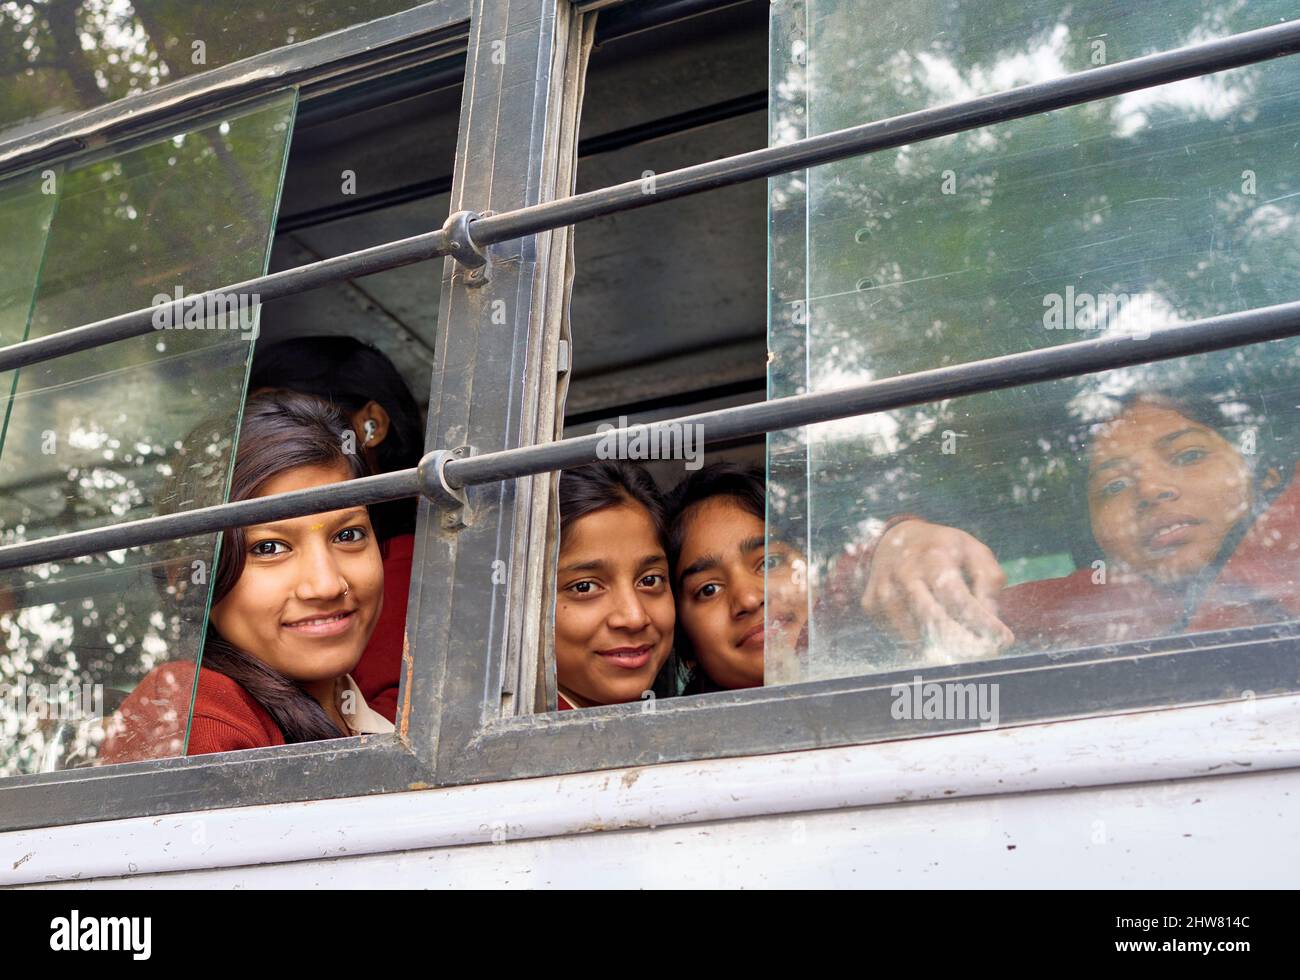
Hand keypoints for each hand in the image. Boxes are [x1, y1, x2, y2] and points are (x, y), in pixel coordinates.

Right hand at [862, 519, 1014, 659]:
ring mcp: (883, 592)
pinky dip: (921, 641)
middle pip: (933, 621)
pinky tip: (932, 628)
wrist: (893, 538)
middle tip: (985, 651)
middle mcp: (903, 574)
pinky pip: (900, 637)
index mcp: (933, 557)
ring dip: (944, 646)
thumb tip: (992, 618)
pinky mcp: (871, 606)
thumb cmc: (942, 549)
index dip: (981, 623)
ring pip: (915, 636)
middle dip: (963, 643)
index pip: (957, 598)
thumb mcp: (973, 552)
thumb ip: (989, 582)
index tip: (1004, 639)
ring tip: (962, 639)